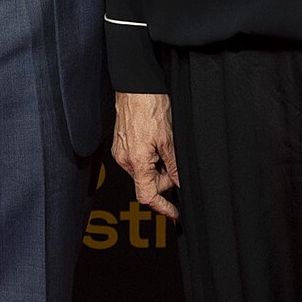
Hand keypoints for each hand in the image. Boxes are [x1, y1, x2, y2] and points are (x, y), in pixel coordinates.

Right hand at [111, 92, 178, 221]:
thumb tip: (180, 184)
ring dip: (158, 167)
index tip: (174, 214)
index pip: (147, 196)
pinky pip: (137, 161)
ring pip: (143, 172)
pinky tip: (157, 143)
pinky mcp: (121, 145)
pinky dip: (150, 159)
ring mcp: (121, 152)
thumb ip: (174, 166)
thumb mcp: (169, 139)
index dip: (162, 208)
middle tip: (176, 164)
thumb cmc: (150, 106)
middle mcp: (124, 160)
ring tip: (165, 146)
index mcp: (136, 162)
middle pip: (147, 184)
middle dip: (164, 179)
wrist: (135, 87)